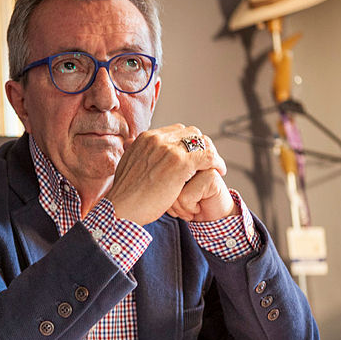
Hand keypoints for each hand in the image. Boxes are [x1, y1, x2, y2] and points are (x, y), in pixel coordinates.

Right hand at [106, 124, 234, 224]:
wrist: (121, 208)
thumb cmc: (124, 195)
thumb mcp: (128, 165)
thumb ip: (138, 154)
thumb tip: (136, 147)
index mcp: (145, 138)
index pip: (177, 131)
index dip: (188, 143)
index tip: (194, 157)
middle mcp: (157, 139)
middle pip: (191, 132)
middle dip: (201, 146)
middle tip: (206, 162)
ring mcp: (169, 150)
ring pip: (202, 141)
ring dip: (210, 153)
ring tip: (214, 167)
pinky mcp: (180, 164)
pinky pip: (208, 156)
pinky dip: (217, 162)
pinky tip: (219, 171)